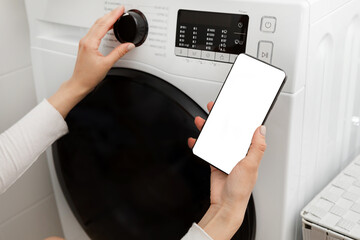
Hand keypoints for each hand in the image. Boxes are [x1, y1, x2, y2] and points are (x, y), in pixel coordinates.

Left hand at [48, 6, 134, 117]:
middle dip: (110, 14)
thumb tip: (128, 45)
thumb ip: (119, 53)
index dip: (113, 16)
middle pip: (99, 22)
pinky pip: (94, 31)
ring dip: (106, 19)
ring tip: (115, 15)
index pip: (103, 25)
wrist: (79, 83)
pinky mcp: (85, 45)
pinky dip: (102, 26)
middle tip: (119, 10)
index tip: (120, 10)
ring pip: (96, 25)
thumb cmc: (89, 76)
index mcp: (90, 43)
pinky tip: (106, 26)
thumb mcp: (107, 64)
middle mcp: (86, 41)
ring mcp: (84, 42)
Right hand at [188, 102, 266, 239]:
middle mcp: (237, 152)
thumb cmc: (240, 189)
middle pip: (228, 131)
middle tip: (214, 109)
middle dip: (220, 119)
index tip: (235, 108)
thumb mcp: (251, 165)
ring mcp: (225, 156)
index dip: (239, 118)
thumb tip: (261, 129)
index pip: (245, 131)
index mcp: (248, 151)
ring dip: (208, 129)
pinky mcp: (215, 162)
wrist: (225, 204)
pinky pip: (207, 149)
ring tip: (201, 121)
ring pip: (216, 138)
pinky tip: (195, 140)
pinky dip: (200, 144)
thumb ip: (257, 147)